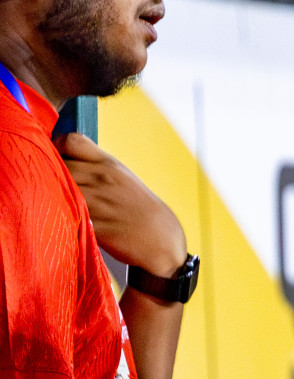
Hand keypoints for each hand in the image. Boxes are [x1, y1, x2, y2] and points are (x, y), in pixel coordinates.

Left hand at [56, 133, 185, 276]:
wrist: (159, 237)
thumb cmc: (138, 208)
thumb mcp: (122, 178)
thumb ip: (95, 167)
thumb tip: (65, 161)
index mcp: (110, 164)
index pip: (72, 140)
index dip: (56, 145)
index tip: (54, 155)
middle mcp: (102, 178)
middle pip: (58, 164)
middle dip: (49, 171)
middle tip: (51, 183)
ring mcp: (96, 200)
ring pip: (55, 188)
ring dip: (50, 194)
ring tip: (55, 201)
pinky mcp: (91, 223)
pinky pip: (63, 212)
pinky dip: (58, 213)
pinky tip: (62, 217)